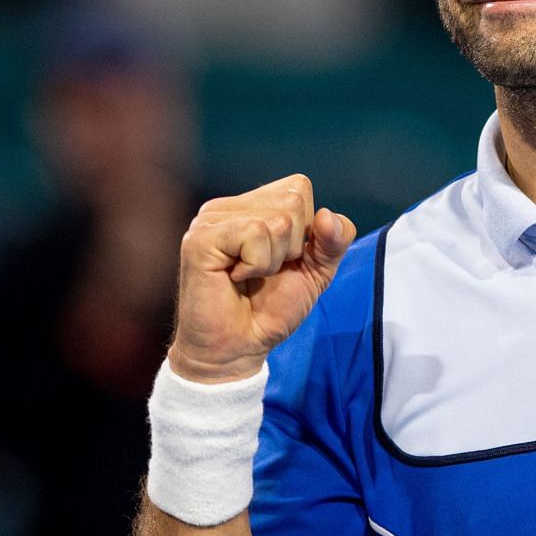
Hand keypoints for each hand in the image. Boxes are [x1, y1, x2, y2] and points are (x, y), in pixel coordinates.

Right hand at [166, 174, 355, 383]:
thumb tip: (327, 215)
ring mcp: (211, 220)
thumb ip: (334, 240)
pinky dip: (258, 264)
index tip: (284, 260)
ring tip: (249, 277)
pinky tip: (235, 278)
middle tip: (265, 272)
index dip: (306, 229)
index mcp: (250, 206)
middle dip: (293, 245)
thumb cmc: (270, 310)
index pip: (298, 187)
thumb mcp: (317, 271)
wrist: (238, 349)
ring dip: (274, 260)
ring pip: (278, 219)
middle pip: (293, 199)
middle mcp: (227, 207)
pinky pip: (255, 234)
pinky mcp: (201, 239)